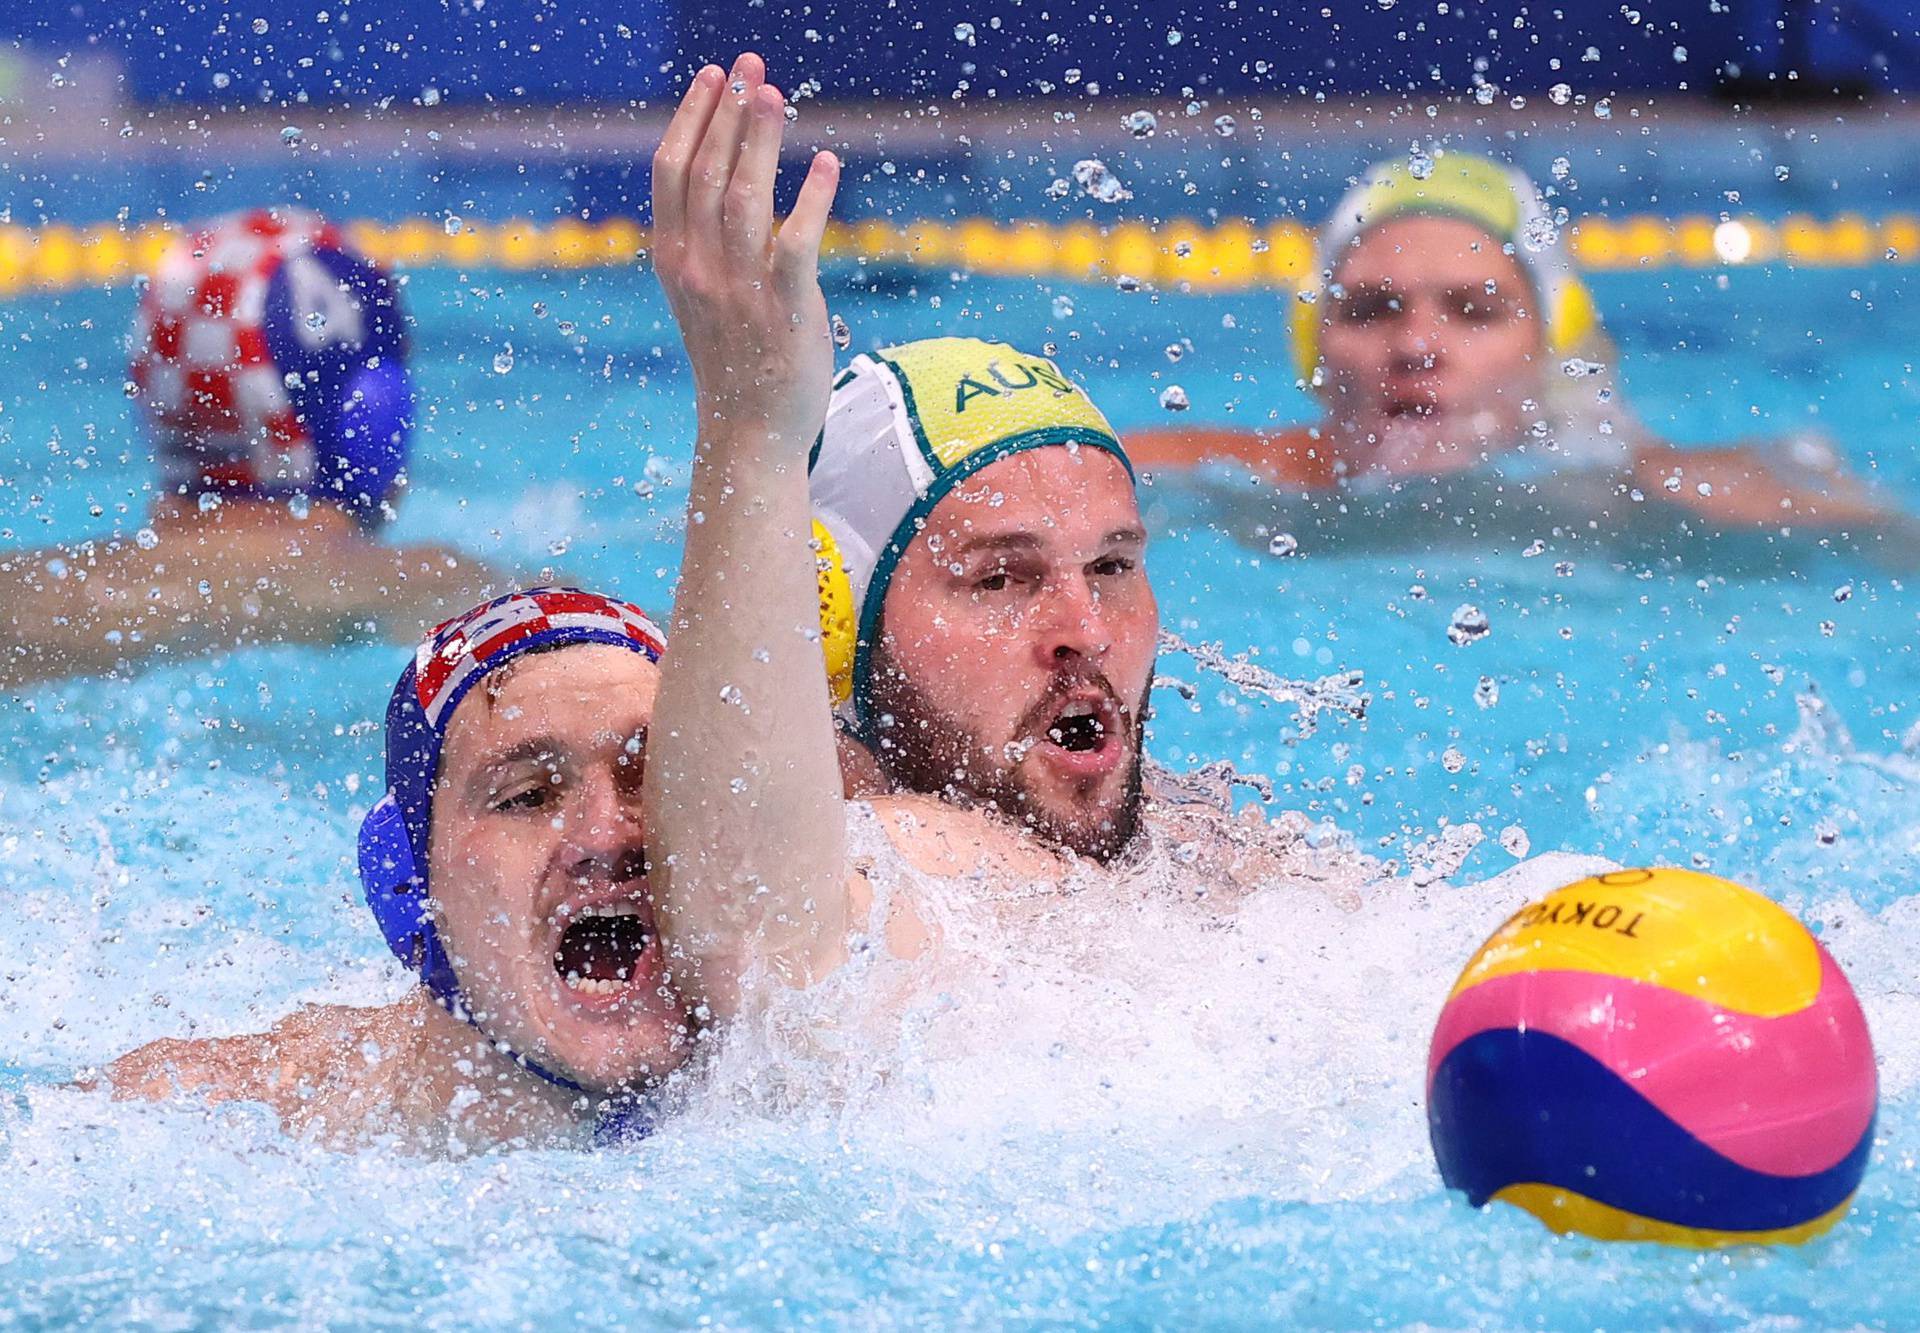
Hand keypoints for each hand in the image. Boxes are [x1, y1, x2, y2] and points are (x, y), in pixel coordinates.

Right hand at [651, 54, 840, 449]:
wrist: (749, 432)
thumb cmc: (733, 362)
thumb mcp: (699, 296)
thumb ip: (702, 243)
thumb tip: (718, 183)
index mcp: (673, 261)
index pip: (671, 172)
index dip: (692, 117)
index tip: (714, 78)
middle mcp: (699, 269)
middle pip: (705, 171)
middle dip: (728, 111)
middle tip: (750, 65)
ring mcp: (740, 289)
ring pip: (744, 195)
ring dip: (761, 139)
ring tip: (778, 95)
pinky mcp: (785, 308)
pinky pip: (795, 241)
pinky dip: (811, 196)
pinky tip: (826, 163)